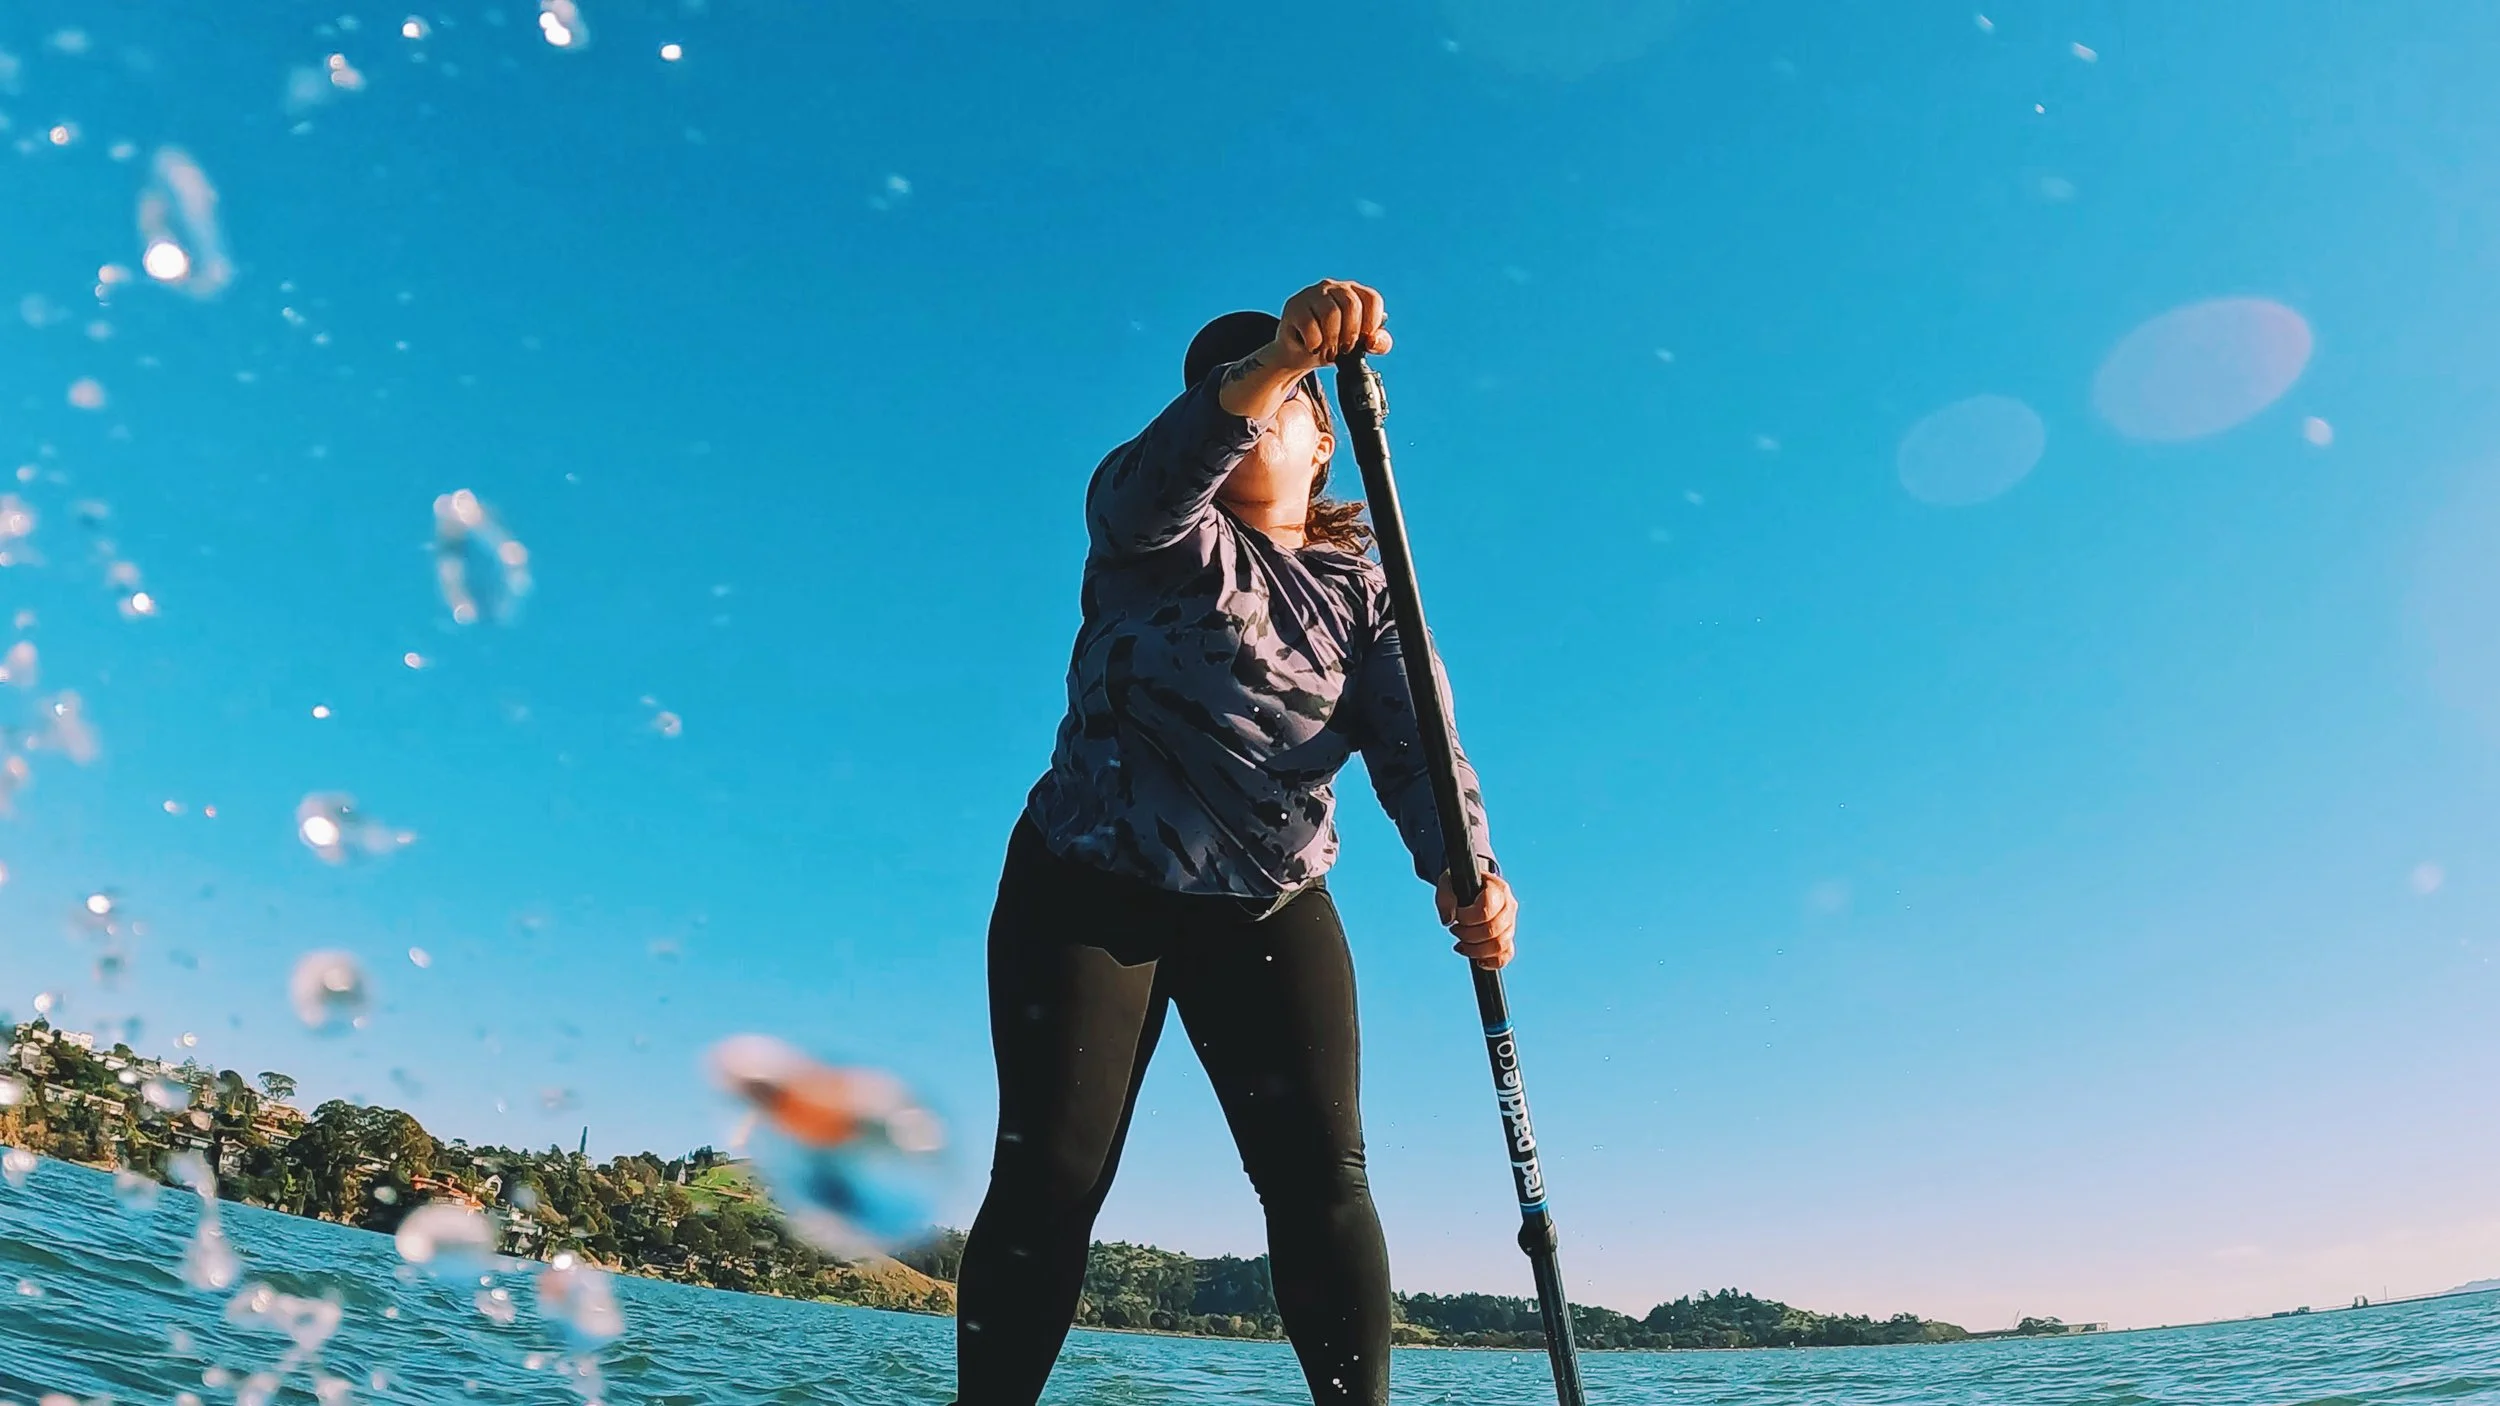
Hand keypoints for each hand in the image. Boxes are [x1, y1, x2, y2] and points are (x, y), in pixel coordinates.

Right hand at [1270, 279, 1392, 373]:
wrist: (1300, 354)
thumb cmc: (1333, 345)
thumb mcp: (1360, 346)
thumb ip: (1379, 343)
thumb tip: (1373, 341)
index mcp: (1355, 292)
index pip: (1372, 299)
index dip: (1371, 323)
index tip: (1364, 341)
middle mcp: (1335, 287)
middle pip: (1352, 305)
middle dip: (1350, 334)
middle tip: (1345, 350)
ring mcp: (1313, 294)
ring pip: (1331, 313)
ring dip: (1332, 340)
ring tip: (1329, 351)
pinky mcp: (1295, 306)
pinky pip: (1310, 324)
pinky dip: (1315, 343)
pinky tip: (1314, 347)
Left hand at [1436, 871, 1517, 969]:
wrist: (1471, 885)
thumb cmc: (1459, 884)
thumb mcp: (1448, 883)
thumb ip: (1445, 899)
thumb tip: (1448, 921)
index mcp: (1498, 888)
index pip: (1486, 910)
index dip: (1466, 918)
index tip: (1456, 915)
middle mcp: (1509, 906)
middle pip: (1492, 930)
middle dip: (1467, 935)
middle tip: (1454, 929)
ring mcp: (1511, 923)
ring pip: (1500, 945)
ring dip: (1475, 950)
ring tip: (1460, 944)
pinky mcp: (1508, 938)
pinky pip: (1506, 955)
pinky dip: (1492, 962)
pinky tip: (1477, 960)